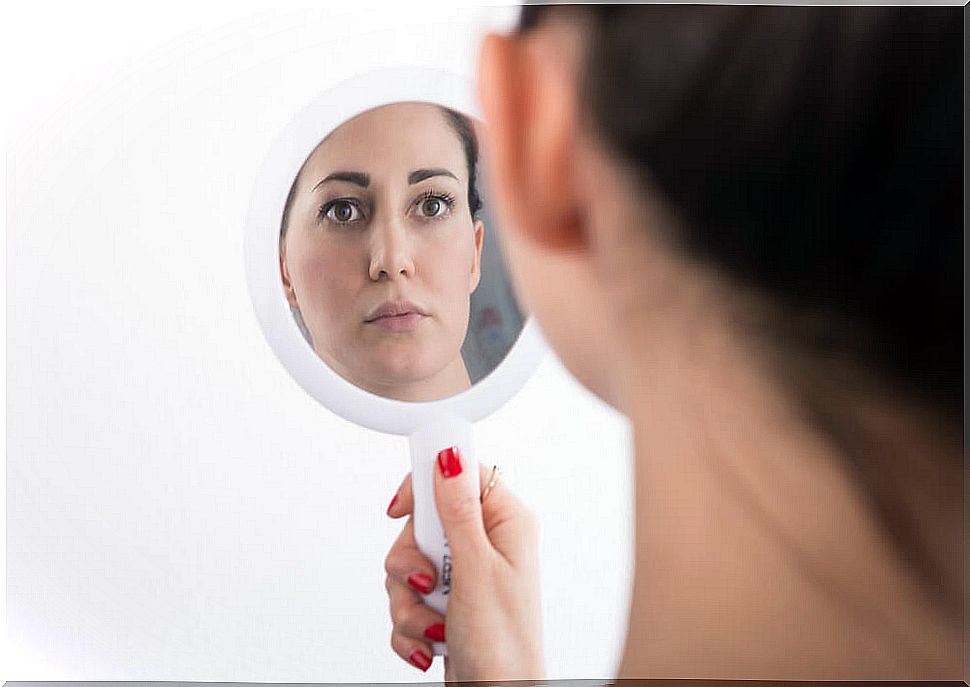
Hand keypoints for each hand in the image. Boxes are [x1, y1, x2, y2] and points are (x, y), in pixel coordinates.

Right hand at [384, 454, 544, 680]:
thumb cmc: (505, 643)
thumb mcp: (477, 569)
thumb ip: (459, 511)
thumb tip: (449, 456)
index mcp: (505, 522)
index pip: (459, 474)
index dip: (425, 486)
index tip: (402, 510)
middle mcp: (485, 543)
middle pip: (422, 524)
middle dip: (410, 564)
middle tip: (428, 583)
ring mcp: (464, 574)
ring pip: (408, 565)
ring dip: (408, 602)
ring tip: (433, 624)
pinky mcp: (446, 603)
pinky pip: (407, 598)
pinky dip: (410, 625)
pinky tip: (431, 642)